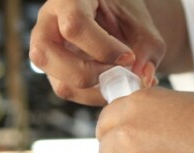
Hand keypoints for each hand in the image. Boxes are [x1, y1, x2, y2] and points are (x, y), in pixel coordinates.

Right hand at [29, 0, 164, 104]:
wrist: (118, 20)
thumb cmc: (126, 16)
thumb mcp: (142, 26)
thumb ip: (147, 50)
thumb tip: (143, 79)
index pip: (73, 25)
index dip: (103, 48)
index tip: (128, 57)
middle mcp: (48, 23)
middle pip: (46, 55)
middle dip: (89, 74)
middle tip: (118, 73)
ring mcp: (47, 50)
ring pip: (58, 82)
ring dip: (94, 91)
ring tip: (121, 81)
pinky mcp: (55, 72)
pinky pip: (69, 91)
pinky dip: (96, 96)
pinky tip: (115, 85)